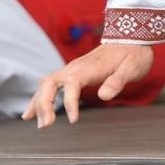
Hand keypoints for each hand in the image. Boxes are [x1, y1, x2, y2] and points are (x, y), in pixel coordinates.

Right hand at [23, 43, 153, 127]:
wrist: (130, 38)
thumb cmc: (133, 54)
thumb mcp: (133, 67)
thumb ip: (118, 81)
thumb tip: (104, 96)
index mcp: (89, 67)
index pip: (71, 83)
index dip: (69, 102)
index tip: (74, 120)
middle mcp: (75, 67)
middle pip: (49, 82)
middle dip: (44, 103)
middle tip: (46, 125)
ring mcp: (71, 69)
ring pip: (45, 84)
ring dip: (39, 103)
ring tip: (39, 125)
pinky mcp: (71, 74)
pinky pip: (49, 85)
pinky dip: (39, 99)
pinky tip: (32, 113)